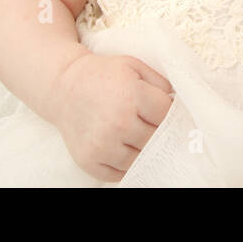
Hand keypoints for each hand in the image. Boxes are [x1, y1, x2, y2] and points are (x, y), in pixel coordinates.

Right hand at [51, 51, 174, 182]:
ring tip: (137, 136)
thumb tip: (179, 102)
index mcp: (131, 96)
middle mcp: (117, 123)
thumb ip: (161, 82)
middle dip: (158, 132)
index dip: (170, 112)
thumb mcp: (134, 66)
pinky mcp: (88, 161)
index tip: (166, 111)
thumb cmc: (103, 75)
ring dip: (143, 150)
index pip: (166, 115)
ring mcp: (102, 145)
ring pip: (140, 160)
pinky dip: (125, 166)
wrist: (63, 87)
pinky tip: (124, 150)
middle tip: (152, 125)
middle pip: (156, 139)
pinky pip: (119, 174)